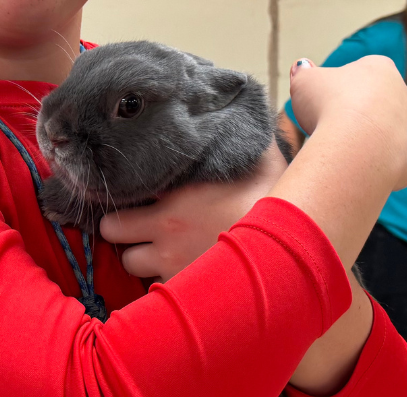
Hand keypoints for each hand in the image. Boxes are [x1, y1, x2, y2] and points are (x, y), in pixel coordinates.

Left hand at [99, 144, 287, 281]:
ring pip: (141, 273)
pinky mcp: (196, 295)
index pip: (113, 221)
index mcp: (170, 212)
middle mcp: (167, 245)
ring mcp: (179, 274)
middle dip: (129, 242)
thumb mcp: (256, 158)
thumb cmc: (275, 200)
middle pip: (121, 251)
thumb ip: (235, 137)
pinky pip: (168, 294)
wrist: (293, 247)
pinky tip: (190, 274)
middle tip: (144, 232)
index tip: (130, 208)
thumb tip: (236, 111)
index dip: (119, 215)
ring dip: (149, 264)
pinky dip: (173, 286)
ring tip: (167, 253)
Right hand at [288, 56, 406, 191]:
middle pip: (376, 103)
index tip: (324, 101)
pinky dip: (373, 166)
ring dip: (366, 140)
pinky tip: (355, 168)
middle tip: (330, 126)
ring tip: (341, 150)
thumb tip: (302, 67)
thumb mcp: (304, 81)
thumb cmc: (328, 107)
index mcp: (381, 69)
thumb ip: (304, 72)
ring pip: (385, 134)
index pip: (359, 73)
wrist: (355, 149)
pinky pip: (389, 162)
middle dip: (355, 114)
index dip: (338, 88)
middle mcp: (403, 95)